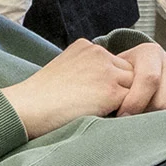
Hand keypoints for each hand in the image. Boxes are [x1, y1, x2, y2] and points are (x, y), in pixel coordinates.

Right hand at [1, 40, 134, 138]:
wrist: (29, 106)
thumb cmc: (42, 96)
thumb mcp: (65, 69)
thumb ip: (88, 69)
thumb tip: (110, 85)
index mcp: (86, 46)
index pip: (116, 63)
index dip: (112, 82)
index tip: (96, 96)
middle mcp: (99, 53)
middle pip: (130, 73)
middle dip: (123, 89)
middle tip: (106, 107)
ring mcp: (106, 71)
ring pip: (136, 87)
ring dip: (126, 101)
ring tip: (106, 114)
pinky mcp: (111, 91)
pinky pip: (134, 103)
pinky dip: (126, 113)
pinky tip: (107, 119)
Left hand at [114, 43, 165, 115]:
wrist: (141, 75)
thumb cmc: (124, 77)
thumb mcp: (116, 74)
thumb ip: (114, 84)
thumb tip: (112, 110)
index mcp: (152, 52)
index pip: (149, 79)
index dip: (135, 102)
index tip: (122, 115)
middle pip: (164, 100)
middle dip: (146, 115)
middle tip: (133, 122)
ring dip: (160, 121)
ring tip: (145, 121)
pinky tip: (161, 122)